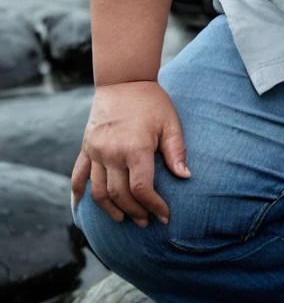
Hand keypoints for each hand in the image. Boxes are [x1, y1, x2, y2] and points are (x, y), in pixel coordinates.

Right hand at [71, 81, 190, 227]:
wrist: (124, 80)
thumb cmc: (152, 102)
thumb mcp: (170, 123)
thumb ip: (176, 151)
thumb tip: (185, 177)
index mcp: (135, 148)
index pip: (142, 189)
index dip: (154, 206)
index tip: (164, 216)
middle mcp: (111, 153)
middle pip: (120, 194)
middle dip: (135, 212)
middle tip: (146, 221)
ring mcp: (95, 151)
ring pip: (98, 192)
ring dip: (110, 209)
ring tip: (124, 218)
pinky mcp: (86, 148)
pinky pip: (78, 176)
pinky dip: (78, 194)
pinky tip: (82, 208)